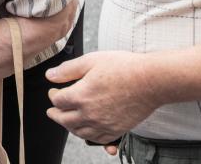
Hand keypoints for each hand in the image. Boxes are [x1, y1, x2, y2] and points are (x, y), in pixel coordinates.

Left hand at [44, 51, 159, 145]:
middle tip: (52, 111)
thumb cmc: (124, 68)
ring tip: (66, 121)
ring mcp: (103, 124)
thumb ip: (68, 70)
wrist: (150, 80)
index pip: (57, 101)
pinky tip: (87, 132)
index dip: (52, 95)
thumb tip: (50, 75)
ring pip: (78, 132)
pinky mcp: (116, 130)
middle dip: (55, 114)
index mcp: (80, 96)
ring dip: (69, 127)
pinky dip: (89, 137)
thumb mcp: (91, 61)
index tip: (53, 91)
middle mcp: (89, 114)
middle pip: (64, 120)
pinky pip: (98, 140)